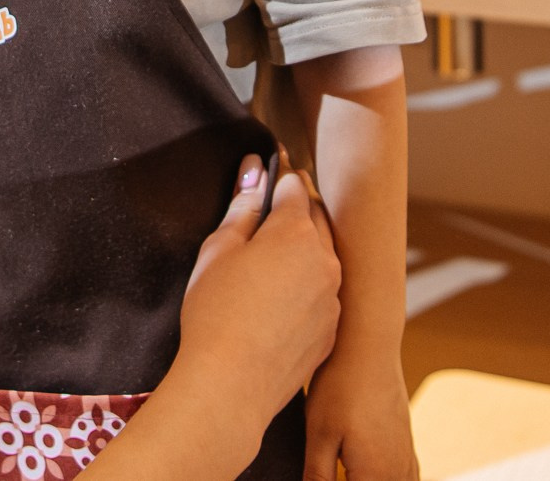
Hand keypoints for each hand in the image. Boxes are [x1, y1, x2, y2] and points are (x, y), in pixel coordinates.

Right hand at [176, 157, 341, 429]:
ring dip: (308, 245)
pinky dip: (311, 284)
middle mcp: (325, 260)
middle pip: (317, 217)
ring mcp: (334, 298)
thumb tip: (253, 170)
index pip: (294, 186)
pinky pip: (327, 293)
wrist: (231, 385)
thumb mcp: (219, 249)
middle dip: (299, 204)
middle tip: (276, 199)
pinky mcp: (332, 331)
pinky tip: (285, 294)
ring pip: (325, 256)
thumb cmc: (215, 313)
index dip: (280, 172)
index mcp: (296, 232)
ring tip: (279, 248)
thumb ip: (242, 207)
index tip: (271, 163)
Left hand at [306, 346, 416, 480]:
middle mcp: (398, 473)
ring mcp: (406, 458)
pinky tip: (371, 472)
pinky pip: (408, 479)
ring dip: (371, 480)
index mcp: (376, 477)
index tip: (322, 476)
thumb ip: (317, 477)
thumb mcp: (319, 435)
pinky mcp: (406, 444)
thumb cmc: (340, 387)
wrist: (369, 346)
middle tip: (333, 470)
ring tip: (345, 469)